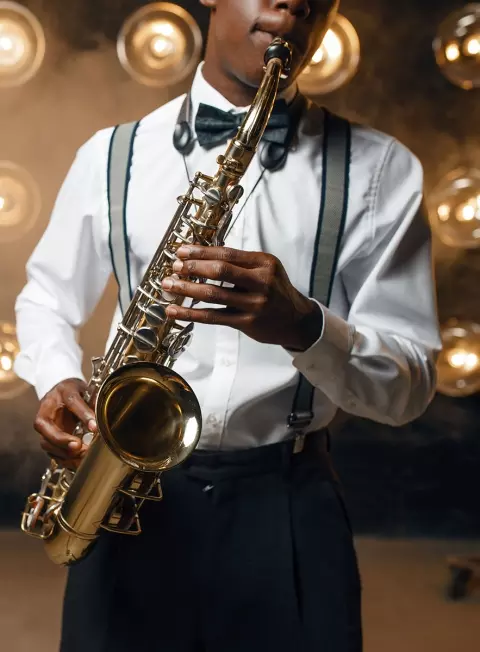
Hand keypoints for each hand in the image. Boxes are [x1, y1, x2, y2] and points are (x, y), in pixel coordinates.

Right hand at [34, 378, 96, 469]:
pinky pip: (50, 450)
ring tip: (81, 455)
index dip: (83, 414)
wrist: (63, 393)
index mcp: (64, 391)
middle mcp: (48, 407)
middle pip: (45, 425)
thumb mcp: (89, 391)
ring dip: (62, 452)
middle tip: (78, 446)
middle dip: (61, 439)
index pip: (72, 401)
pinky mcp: (46, 437)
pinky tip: (76, 461)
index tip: (95, 427)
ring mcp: (44, 424)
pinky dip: (63, 458)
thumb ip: (96, 403)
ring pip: (45, 441)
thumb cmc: (78, 393)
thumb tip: (107, 418)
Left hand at [162, 245, 322, 350]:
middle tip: (175, 268)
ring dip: (187, 289)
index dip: (201, 252)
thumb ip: (241, 262)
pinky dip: (191, 314)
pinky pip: (213, 317)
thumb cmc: (276, 291)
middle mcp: (261, 282)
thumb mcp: (267, 269)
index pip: (227, 254)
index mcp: (264, 263)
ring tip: (169, 286)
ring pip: (214, 295)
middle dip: (193, 268)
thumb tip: (203, 255)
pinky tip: (175, 311)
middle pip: (220, 271)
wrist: (296, 320)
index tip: (182, 252)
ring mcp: (254, 304)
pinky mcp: (246, 322)